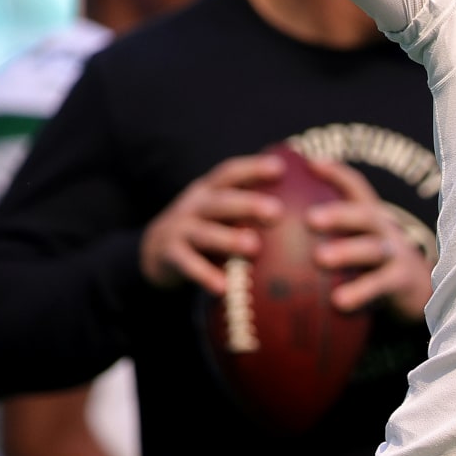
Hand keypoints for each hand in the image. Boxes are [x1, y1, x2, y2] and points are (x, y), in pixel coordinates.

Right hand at [139, 153, 285, 294]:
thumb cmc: (205, 228)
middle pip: (221, 201)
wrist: (154, 250)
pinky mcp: (169, 254)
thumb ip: (246, 206)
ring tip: (254, 247)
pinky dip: (204, 275)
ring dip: (229, 239)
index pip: (230, 173)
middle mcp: (194, 205)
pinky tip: (223, 288)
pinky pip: (188, 264)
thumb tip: (301, 207)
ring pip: (205, 233)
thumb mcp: (219, 211)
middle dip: (248, 204)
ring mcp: (179, 228)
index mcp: (209, 190)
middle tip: (276, 212)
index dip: (253, 168)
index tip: (281, 168)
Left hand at [304, 157, 433, 321]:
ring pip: (373, 248)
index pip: (356, 187)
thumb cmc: (371, 263)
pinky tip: (338, 302)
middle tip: (310, 219)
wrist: (416, 290)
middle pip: (364, 214)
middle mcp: (385, 229)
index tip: (311, 164)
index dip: (337, 173)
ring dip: (347, 251)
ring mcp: (396, 253)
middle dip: (339, 213)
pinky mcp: (402, 280)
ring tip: (320, 258)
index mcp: (370, 216)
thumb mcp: (356, 243)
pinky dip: (361, 291)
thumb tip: (271, 233)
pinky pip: (381, 284)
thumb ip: (326, 236)